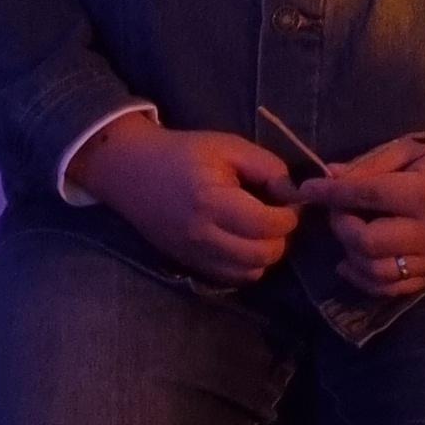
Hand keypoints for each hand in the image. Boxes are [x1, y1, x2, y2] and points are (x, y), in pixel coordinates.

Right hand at [70, 119, 301, 282]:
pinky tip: (244, 241)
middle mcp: (203, 236)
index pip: (269, 225)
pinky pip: (232, 278)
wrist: (131, 171)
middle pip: (264, 254)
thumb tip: (293, 194)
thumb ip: (267, 167)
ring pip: (251, 272)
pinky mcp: (189, 264)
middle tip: (278, 215)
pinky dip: (247, 265)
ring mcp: (194, 255)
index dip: (290, 215)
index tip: (290, 200)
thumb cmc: (182, 152)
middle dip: (281, 236)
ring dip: (265, 253)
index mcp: (212, 201)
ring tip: (262, 229)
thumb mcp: (228, 146)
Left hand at [306, 131, 424, 301]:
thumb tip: (329, 175)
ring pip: (377, 272)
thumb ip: (371, 164)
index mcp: (423, 193)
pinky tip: (352, 264)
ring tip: (347, 234)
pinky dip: (367, 281)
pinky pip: (395, 288)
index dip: (330, 194)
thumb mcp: (415, 149)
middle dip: (341, 226)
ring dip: (351, 256)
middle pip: (367, 242)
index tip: (305, 190)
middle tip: (337, 210)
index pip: (364, 196)